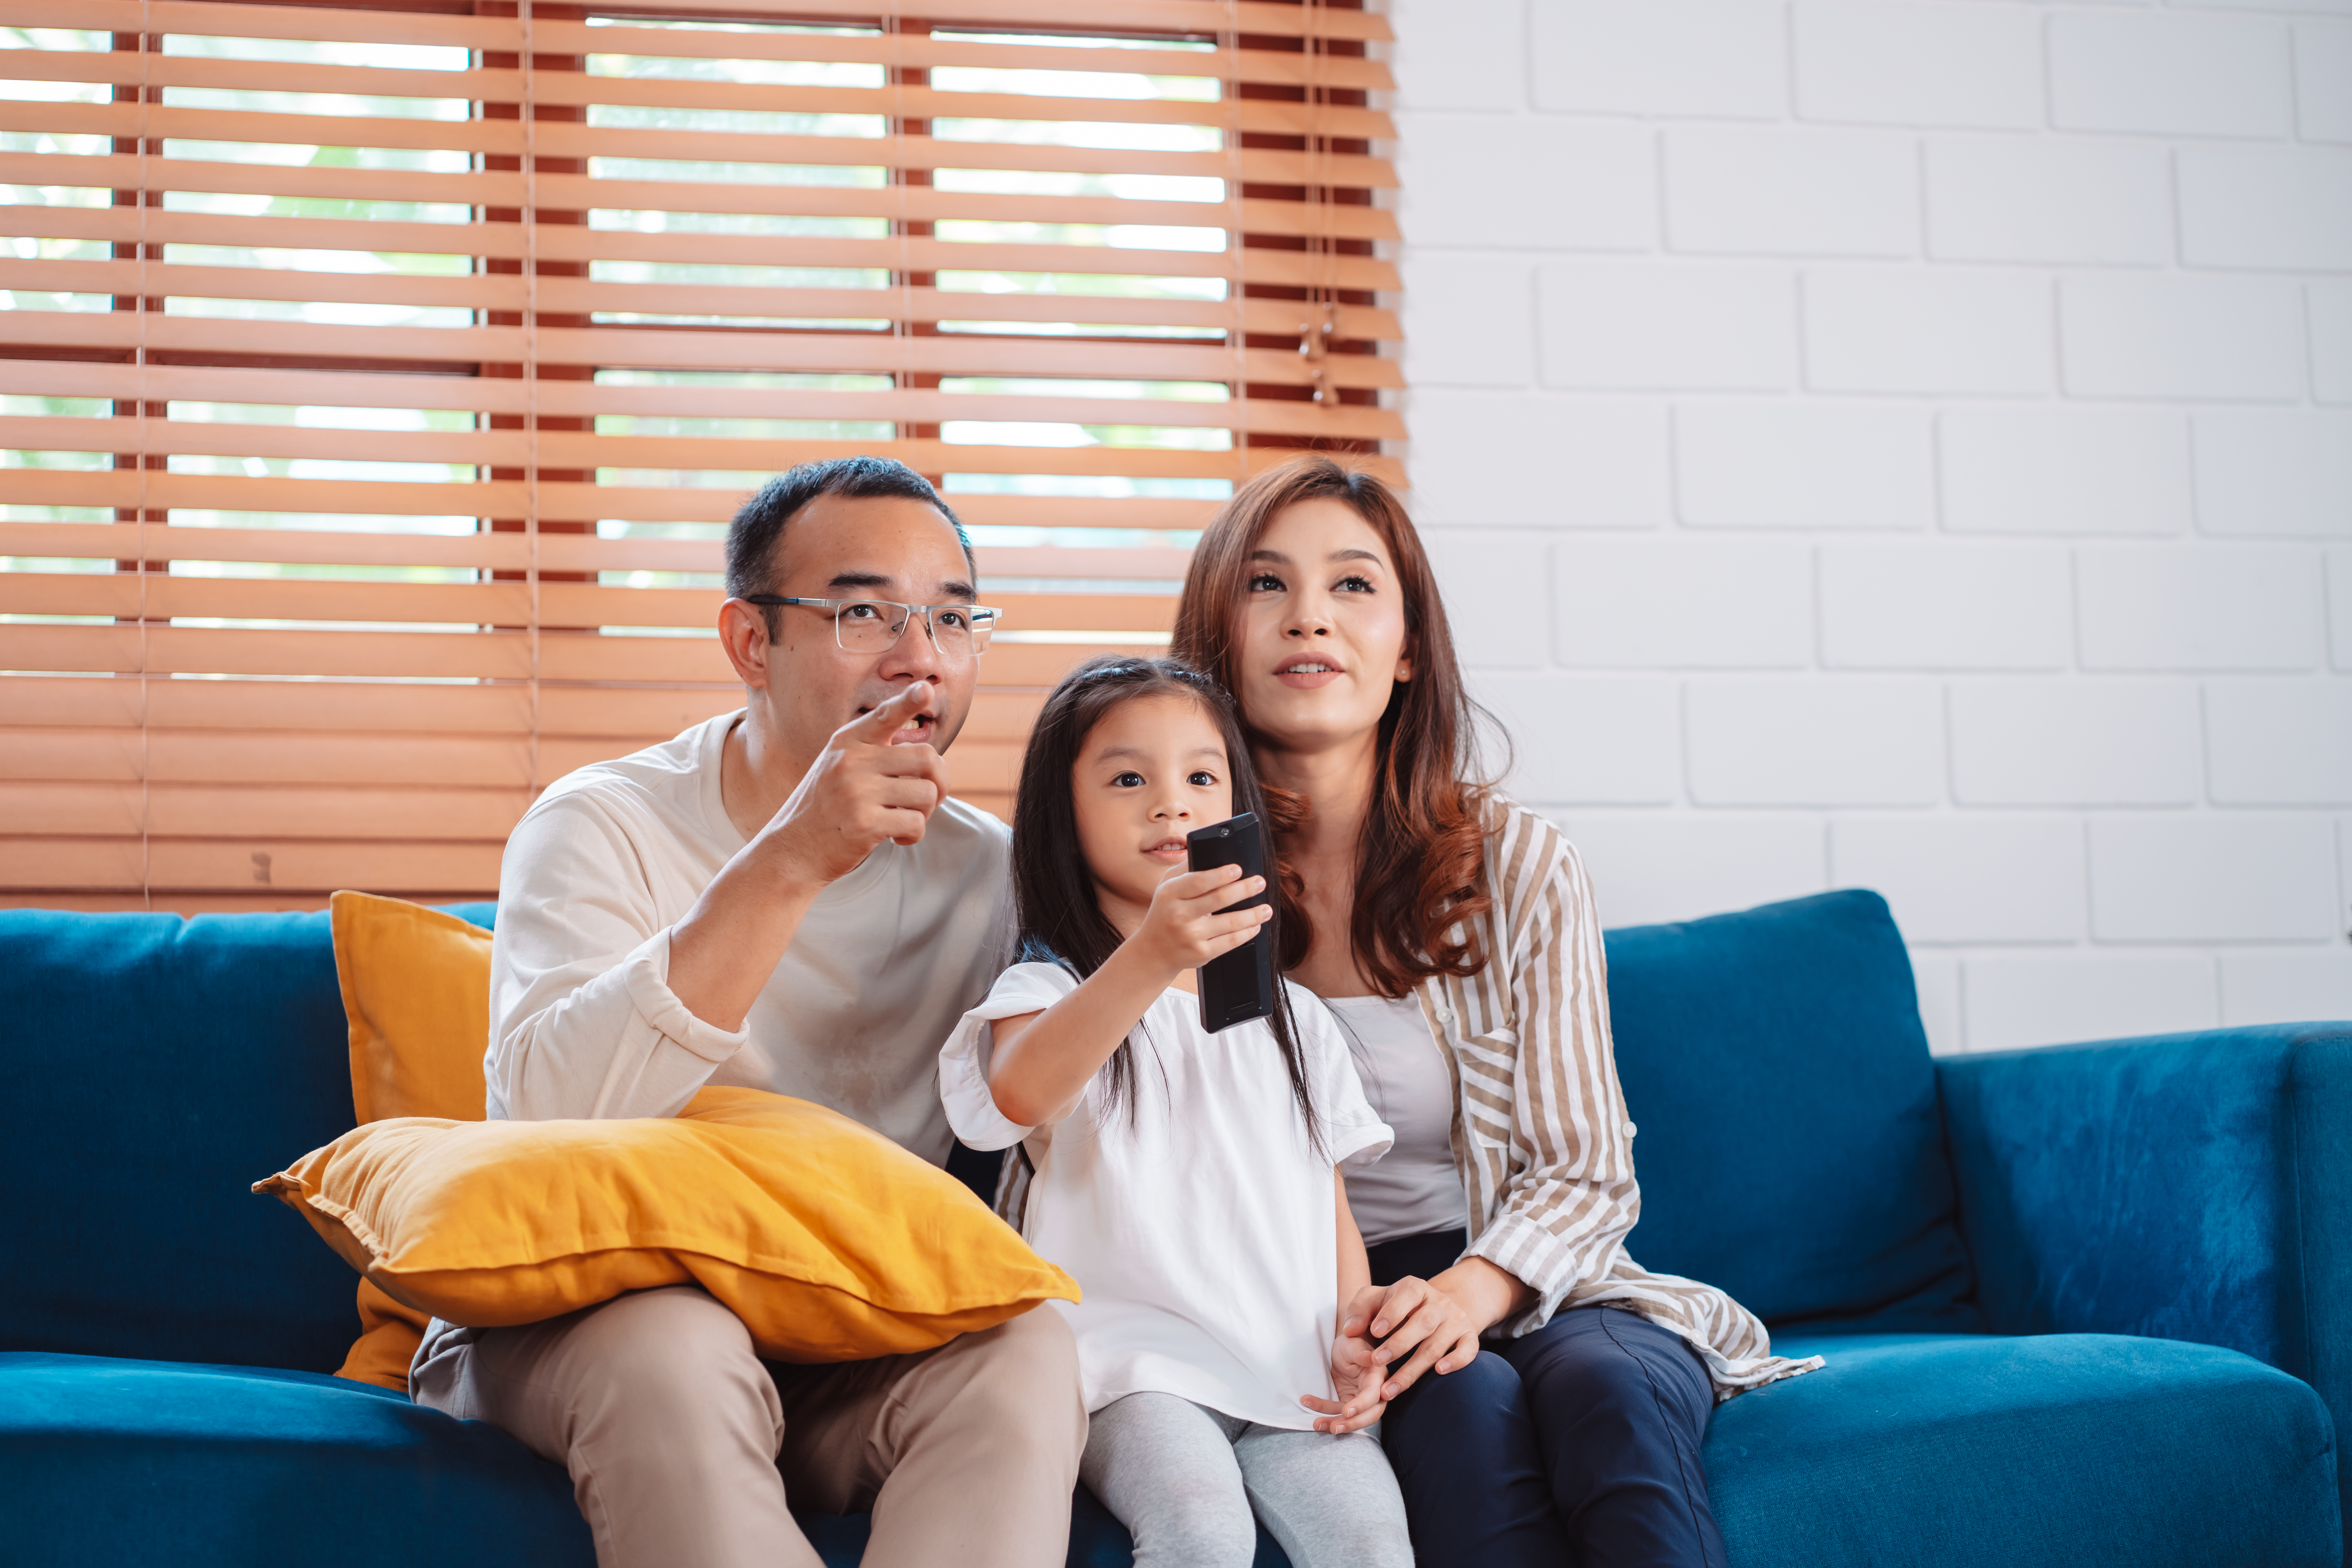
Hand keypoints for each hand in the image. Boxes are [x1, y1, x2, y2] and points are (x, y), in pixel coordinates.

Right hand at [760, 684, 951, 885]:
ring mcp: (856, 792)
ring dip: (924, 812)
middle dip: (940, 780)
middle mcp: (850, 761)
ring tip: (902, 819)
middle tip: (929, 798)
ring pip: (927, 793)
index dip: (908, 702)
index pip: (884, 715)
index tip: (926, 690)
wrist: (792, 851)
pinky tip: (894, 838)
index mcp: (846, 742)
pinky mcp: (864, 823)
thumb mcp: (840, 769)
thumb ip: (874, 755)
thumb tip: (928, 757)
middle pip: (927, 757)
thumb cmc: (826, 809)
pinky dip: (912, 834)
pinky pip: (916, 823)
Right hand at [1127, 861, 1270, 981]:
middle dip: (1244, 889)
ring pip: (1230, 922)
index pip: (1198, 881)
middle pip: (1219, 899)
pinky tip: (1255, 926)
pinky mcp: (1202, 953)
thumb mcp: (1166, 886)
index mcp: (1170, 894)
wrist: (1154, 951)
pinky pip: (1231, 942)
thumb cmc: (1165, 911)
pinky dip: (1247, 932)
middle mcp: (1179, 915)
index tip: (1238, 868)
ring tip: (1266, 908)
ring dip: (1253, 914)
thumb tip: (1210, 852)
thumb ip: (1185, 869)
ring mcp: (1191, 936)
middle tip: (1260, 882)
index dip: (1220, 875)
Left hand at [1301, 1286, 1394, 1432]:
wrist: (1344, 1345)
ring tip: (1316, 1425)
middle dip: (1351, 1424)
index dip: (1361, 1405)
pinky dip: (1325, 1413)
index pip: (1374, 1396)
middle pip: (1369, 1415)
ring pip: (1353, 1418)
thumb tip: (1371, 1358)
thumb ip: (1361, 1352)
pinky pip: (1338, 1412)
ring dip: (1335, 1423)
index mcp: (1378, 1376)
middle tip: (1333, 1428)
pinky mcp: (1350, 1402)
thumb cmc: (1351, 1340)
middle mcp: (1375, 1390)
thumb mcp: (1353, 1342)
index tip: (1346, 1411)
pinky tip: (1308, 1403)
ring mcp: (1362, 1398)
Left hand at [1346, 1275, 1480, 1402]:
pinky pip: (1469, 1350)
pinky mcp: (1469, 1337)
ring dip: (1413, 1369)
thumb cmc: (1396, 1307)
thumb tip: (1349, 1331)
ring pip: (1438, 1345)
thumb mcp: (1375, 1299)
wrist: (1435, 1308)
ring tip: (1390, 1389)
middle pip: (1423, 1323)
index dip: (1392, 1313)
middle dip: (1399, 1344)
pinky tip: (1439, 1372)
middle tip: (1377, 1361)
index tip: (1374, 1332)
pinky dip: (1456, 1362)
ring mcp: (1456, 1320)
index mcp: (1415, 1288)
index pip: (1407, 1294)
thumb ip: (1359, 1310)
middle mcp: (1438, 1303)